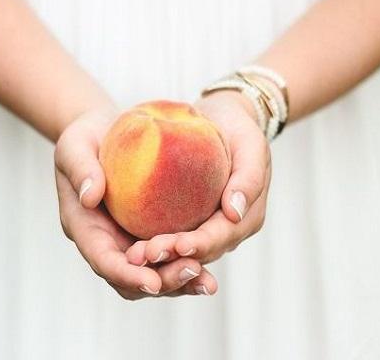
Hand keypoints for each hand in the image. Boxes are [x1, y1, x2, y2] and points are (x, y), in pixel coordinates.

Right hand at [54, 105, 217, 298]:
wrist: (101, 132)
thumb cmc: (84, 136)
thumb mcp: (75, 145)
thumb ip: (81, 168)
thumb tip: (91, 197)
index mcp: (84, 226)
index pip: (104, 260)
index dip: (127, 274)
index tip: (152, 281)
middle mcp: (106, 241)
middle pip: (131, 278)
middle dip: (161, 282)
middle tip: (193, 272)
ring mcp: (128, 239)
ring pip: (154, 273)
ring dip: (179, 281)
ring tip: (207, 282)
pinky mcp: (149, 231)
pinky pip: (169, 254)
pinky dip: (189, 261)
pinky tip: (211, 260)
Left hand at [126, 90, 270, 267]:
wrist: (222, 120)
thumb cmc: (238, 129)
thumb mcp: (250, 144)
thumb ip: (249, 177)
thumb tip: (235, 213)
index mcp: (247, 218)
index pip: (222, 236)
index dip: (201, 245)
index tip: (179, 246)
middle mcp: (227, 231)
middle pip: (200, 252)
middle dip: (174, 258)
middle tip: (146, 254)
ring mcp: (205, 229)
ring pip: (183, 253)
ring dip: (160, 259)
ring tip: (134, 257)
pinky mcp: (185, 221)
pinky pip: (170, 237)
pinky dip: (153, 244)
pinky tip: (129, 247)